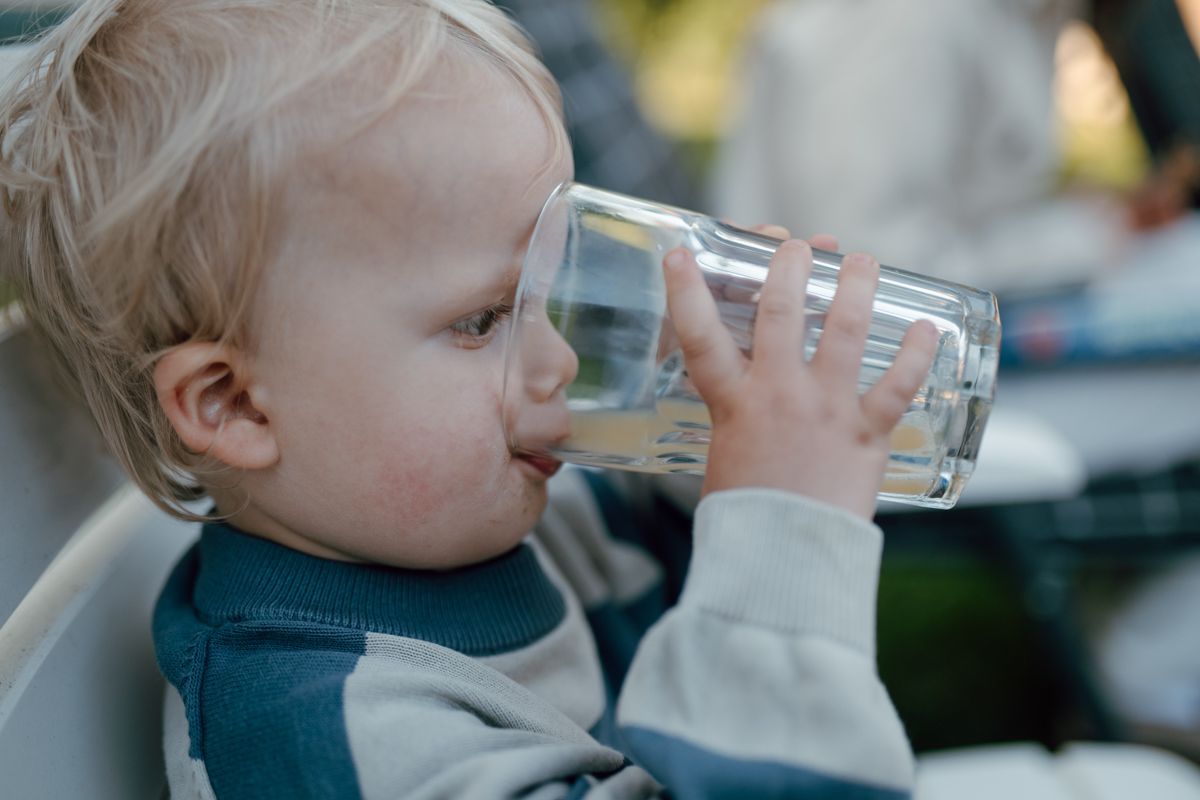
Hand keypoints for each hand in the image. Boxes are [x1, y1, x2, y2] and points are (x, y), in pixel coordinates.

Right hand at [662, 237, 938, 519]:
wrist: (785, 559)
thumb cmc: (746, 521)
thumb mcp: (724, 459)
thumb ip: (736, 426)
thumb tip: (746, 414)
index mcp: (734, 403)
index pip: (699, 335)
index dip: (686, 290)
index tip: (681, 253)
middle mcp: (779, 393)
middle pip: (782, 311)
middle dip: (789, 267)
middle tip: (797, 245)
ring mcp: (827, 408)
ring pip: (845, 331)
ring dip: (855, 288)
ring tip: (862, 261)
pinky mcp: (867, 433)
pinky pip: (898, 385)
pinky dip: (917, 355)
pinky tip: (928, 329)